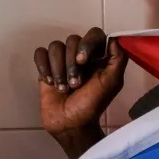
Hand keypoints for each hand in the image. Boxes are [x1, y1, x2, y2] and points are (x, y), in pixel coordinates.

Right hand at [34, 28, 128, 158]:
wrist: (70, 123)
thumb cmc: (92, 105)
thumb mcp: (112, 83)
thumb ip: (118, 60)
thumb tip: (115, 38)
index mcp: (99, 58)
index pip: (94, 35)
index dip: (87, 44)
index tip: (83, 61)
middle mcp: (81, 56)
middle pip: (72, 40)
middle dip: (71, 64)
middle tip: (75, 84)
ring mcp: (63, 61)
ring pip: (55, 46)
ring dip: (58, 69)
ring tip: (63, 88)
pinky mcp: (46, 68)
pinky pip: (40, 53)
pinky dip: (44, 67)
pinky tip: (50, 82)